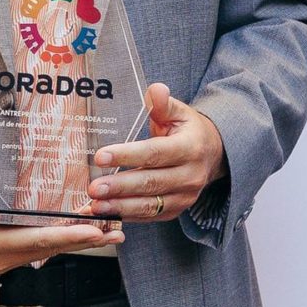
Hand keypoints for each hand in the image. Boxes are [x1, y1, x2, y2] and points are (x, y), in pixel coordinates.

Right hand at [0, 169, 121, 274]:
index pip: (37, 239)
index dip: (68, 234)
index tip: (96, 230)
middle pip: (49, 248)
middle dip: (85, 241)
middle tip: (119, 230)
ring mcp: (0, 258)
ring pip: (47, 250)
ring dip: (78, 242)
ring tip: (110, 232)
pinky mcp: (1, 252)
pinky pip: (38, 247)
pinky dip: (61, 240)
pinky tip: (80, 231)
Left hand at [89, 84, 225, 224]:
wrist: (212, 155)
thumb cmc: (187, 131)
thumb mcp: (179, 112)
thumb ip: (163, 104)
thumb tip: (155, 90)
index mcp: (190, 148)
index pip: (154, 153)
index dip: (127, 156)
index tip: (100, 157)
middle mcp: (190, 175)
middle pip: (150, 182)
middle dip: (120, 187)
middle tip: (94, 188)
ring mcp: (184, 197)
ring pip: (149, 204)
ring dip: (120, 206)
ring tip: (95, 205)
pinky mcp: (175, 210)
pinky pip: (149, 216)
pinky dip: (125, 216)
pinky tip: (104, 214)